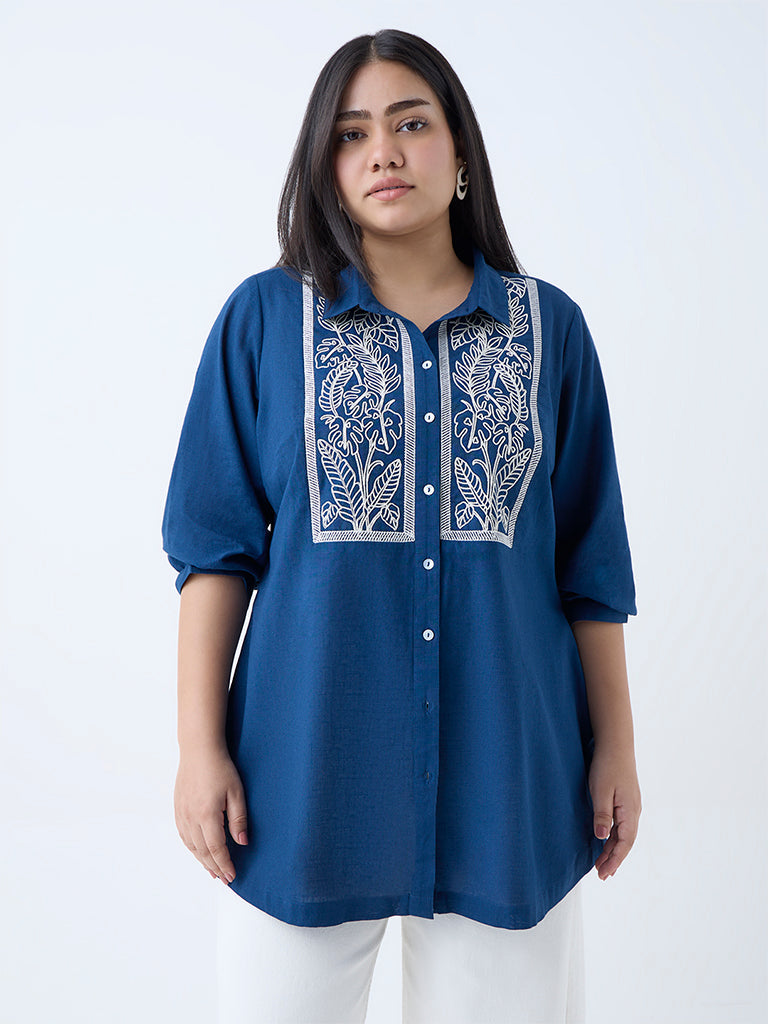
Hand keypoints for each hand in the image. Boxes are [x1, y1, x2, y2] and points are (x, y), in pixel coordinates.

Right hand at [174, 748, 248, 883]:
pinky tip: (198, 851)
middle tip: (224, 878)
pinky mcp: (178, 808)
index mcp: (207, 815)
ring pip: (191, 845)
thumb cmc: (220, 768)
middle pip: (203, 851)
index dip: (225, 864)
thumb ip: (239, 819)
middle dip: (214, 866)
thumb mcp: (236, 792)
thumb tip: (242, 842)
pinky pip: (183, 835)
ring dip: (202, 860)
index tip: (232, 875)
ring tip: (212, 870)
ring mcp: (182, 814)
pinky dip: (192, 848)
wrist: (199, 750)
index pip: (217, 848)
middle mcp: (191, 818)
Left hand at [588, 742, 640, 879]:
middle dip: (614, 859)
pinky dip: (613, 837)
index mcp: (630, 812)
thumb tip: (601, 838)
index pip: (624, 844)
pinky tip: (605, 841)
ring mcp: (631, 806)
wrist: (616, 745)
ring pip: (623, 835)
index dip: (614, 860)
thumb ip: (602, 815)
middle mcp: (634, 811)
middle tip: (601, 875)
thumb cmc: (607, 766)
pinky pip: (621, 825)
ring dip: (613, 849)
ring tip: (601, 864)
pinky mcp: (625, 801)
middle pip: (625, 842)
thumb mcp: (600, 791)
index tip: (604, 874)